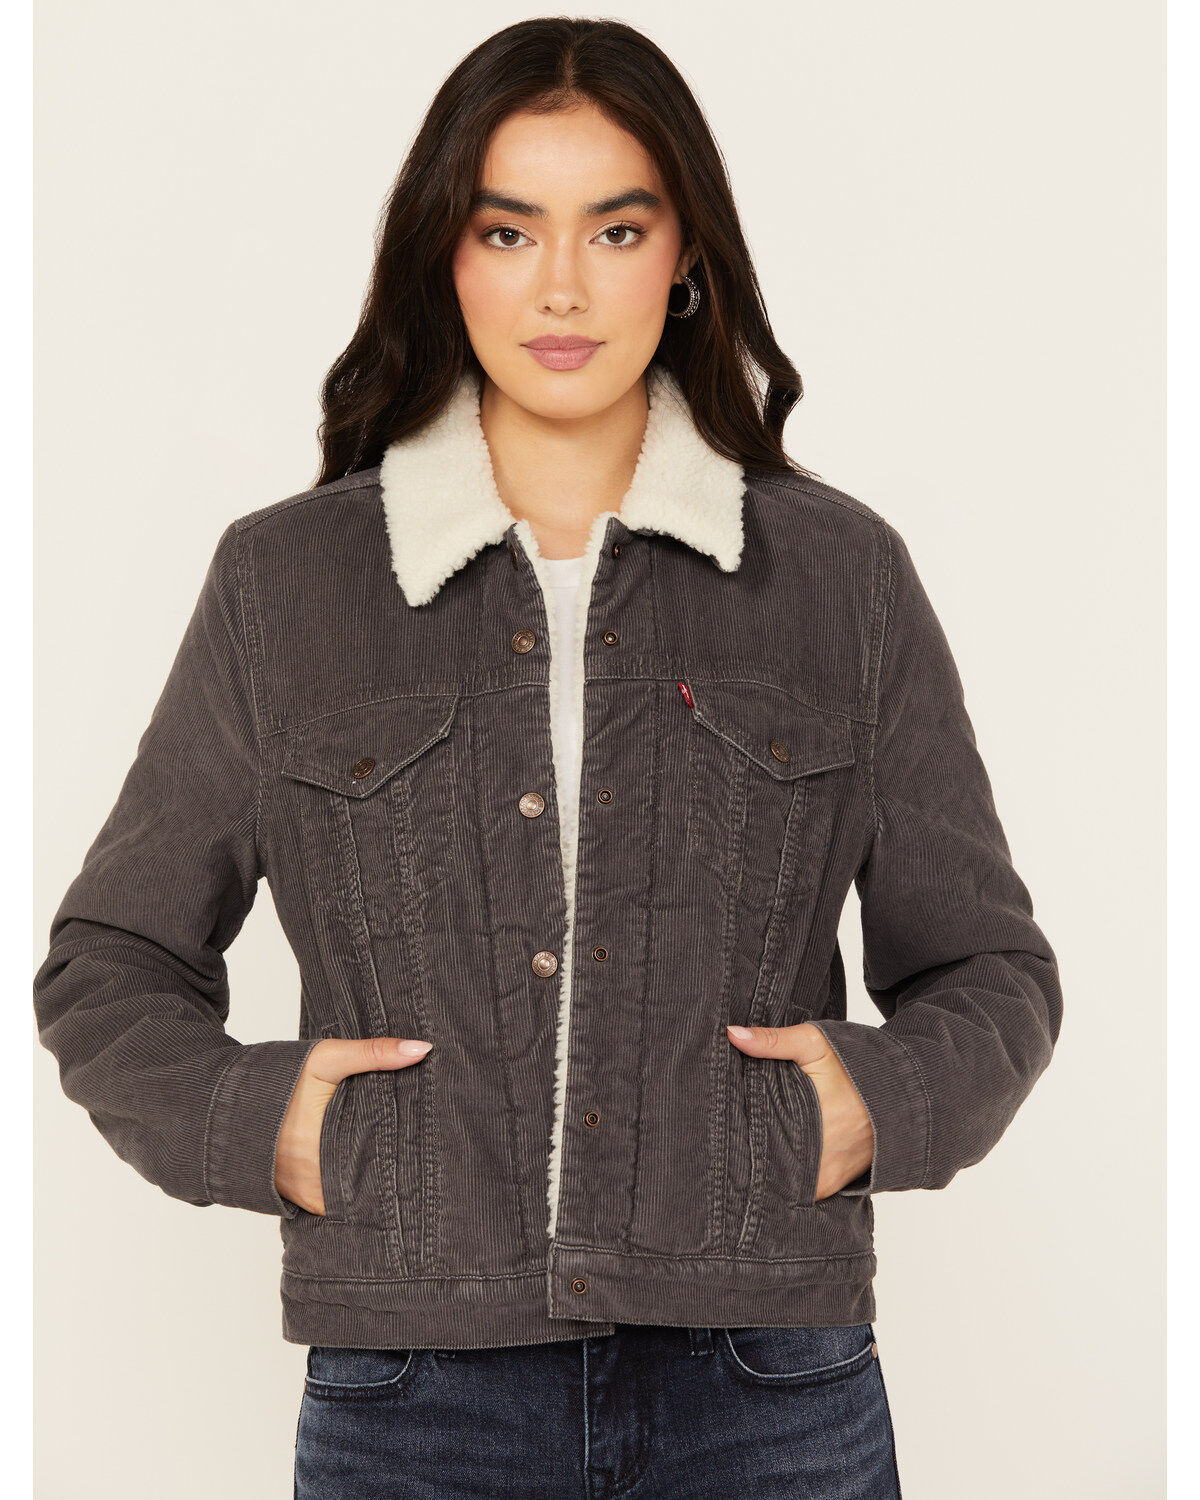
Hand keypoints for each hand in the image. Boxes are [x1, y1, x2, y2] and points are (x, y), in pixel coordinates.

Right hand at [274, 1036, 432, 1214]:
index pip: (377, 1171)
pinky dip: (342, 1193)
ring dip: (363, 1188)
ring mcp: (300, 1193)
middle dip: (386, 1178)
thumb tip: (423, 1049)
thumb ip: (374, 1053)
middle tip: (414, 1163)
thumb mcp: (327, 1059)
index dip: (401, 1167)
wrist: (227, 1100)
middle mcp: (311, 1180)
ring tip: (394, 1173)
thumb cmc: (278, 1078)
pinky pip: (326, 1203)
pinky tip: (360, 1176)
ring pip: (345, 1199)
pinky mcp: (292, 1196)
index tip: (422, 1158)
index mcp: (323, 1150)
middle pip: (363, 1188)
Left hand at [726, 1022, 873, 1199]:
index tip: (718, 1139)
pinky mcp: (838, 1182)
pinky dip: (791, 1185)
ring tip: (744, 1163)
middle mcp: (822, 1157)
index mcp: (811, 1121)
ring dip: (770, 1176)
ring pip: (787, 1186)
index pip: (760, 1144)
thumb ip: (773, 1040)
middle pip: (771, 1170)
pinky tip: (774, 1172)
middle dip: (748, 1163)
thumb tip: (731, 1034)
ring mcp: (831, 1175)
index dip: (737, 1144)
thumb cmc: (858, 1064)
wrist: (906, 1089)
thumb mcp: (815, 1044)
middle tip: (724, 1154)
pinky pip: (806, 1193)